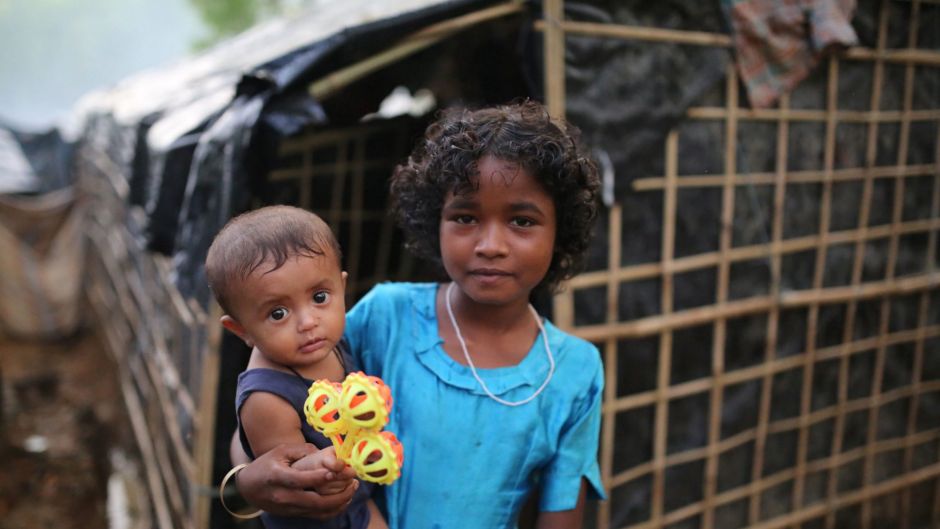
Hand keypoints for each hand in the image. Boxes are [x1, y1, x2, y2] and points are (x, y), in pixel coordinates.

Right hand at [236, 443, 358, 518]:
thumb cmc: (266, 464)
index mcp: (277, 476)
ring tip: (352, 491)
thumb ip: (303, 450)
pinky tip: (343, 501)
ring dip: (338, 503)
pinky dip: (331, 511)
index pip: (299, 480)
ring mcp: (288, 508)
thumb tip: (326, 453)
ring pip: (317, 511)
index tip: (336, 473)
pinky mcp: (292, 514)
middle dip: (337, 495)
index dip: (318, 478)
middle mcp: (282, 495)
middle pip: (313, 501)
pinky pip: (315, 516)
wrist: (248, 488)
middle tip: (354, 484)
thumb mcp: (280, 451)